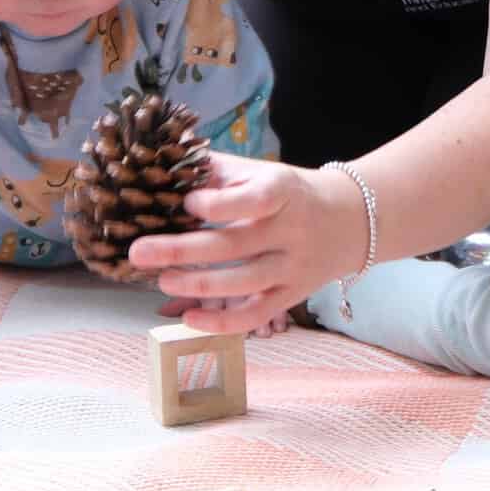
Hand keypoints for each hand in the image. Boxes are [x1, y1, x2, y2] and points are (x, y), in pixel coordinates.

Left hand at [129, 155, 369, 335]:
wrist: (350, 219)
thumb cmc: (288, 192)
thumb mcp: (260, 171)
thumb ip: (215, 171)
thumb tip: (160, 167)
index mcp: (283, 191)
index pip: (255, 199)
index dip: (220, 204)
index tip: (187, 203)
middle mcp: (291, 231)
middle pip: (235, 245)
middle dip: (182, 250)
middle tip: (138, 252)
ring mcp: (293, 266)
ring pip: (244, 283)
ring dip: (198, 285)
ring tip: (162, 281)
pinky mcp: (292, 295)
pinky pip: (256, 314)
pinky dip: (223, 322)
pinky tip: (189, 317)